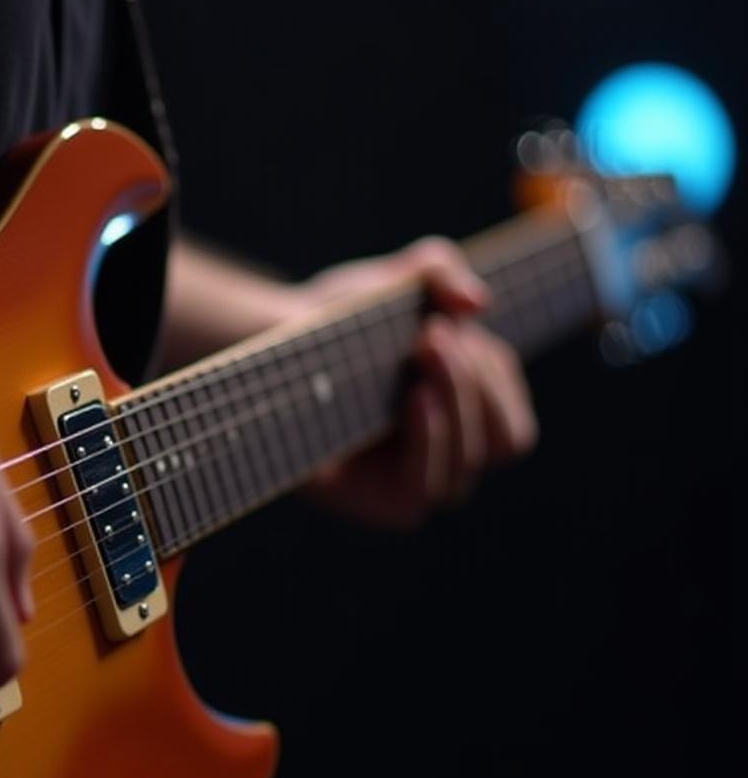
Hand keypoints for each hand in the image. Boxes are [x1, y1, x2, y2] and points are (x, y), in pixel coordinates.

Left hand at [302, 237, 537, 526]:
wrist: (266, 350)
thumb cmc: (336, 326)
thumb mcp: (393, 284)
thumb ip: (441, 274)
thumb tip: (477, 303)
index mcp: (463, 424)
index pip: (510, 428)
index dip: (498, 379)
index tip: (458, 327)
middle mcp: (443, 461)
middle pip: (500, 440)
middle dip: (474, 379)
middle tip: (433, 334)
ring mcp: (413, 484)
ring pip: (468, 461)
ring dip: (456, 398)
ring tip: (424, 348)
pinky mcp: (379, 503)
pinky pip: (425, 488)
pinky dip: (430, 438)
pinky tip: (414, 398)